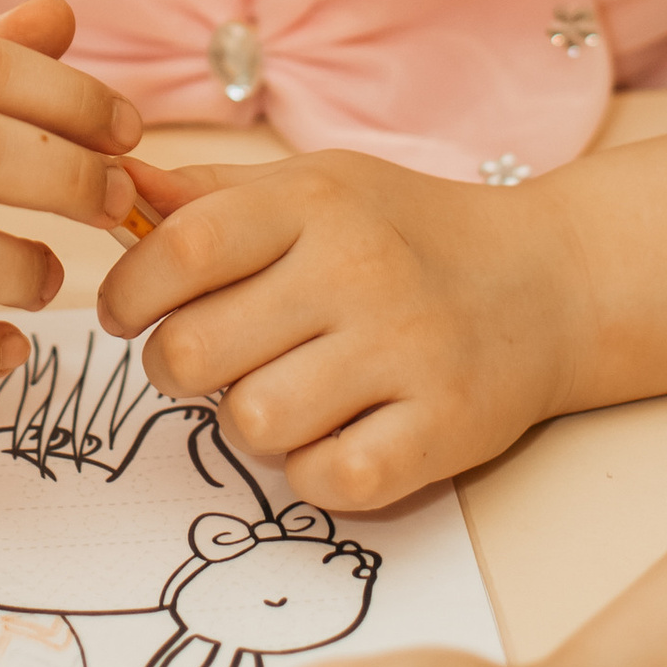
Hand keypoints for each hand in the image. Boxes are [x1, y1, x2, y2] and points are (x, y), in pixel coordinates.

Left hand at [98, 150, 570, 509]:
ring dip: (246, 423)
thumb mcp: (316, 185)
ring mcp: (406, 352)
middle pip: (196, 351)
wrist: (549, 282)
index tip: (126, 312)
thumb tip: (118, 190)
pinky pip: (327, 481)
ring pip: (253, 424)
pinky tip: (330, 438)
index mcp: (316, 203)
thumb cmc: (407, 232)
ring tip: (279, 394)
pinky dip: (311, 474)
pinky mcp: (444, 428)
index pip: (181, 249)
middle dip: (174, 368)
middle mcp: (359, 271)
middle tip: (204, 363)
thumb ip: (214, 196)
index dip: (127, 291)